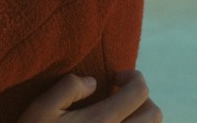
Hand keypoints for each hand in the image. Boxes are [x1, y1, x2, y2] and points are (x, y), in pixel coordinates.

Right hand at [16, 71, 160, 122]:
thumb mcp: (42, 108)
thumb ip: (68, 88)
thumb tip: (93, 83)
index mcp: (101, 122)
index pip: (139, 92)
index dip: (132, 77)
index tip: (114, 78)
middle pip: (155, 114)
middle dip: (142, 98)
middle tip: (119, 95)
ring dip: (141, 117)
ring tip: (119, 113)